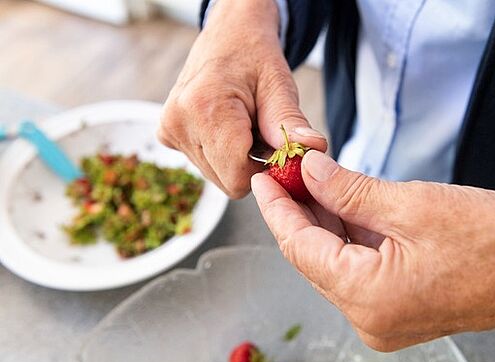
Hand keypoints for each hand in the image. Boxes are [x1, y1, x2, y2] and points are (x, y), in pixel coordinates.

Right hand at [158, 0, 326, 198]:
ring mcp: (169, 130)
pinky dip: (221, 153)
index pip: (238, 176)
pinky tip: (226, 127)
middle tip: (260, 131)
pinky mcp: (167, 134)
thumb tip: (313, 151)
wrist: (229, 34)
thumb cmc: (255, 57)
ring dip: (236, 159)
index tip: (277, 148)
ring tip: (243, 125)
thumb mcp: (279, 85)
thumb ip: (290, 123)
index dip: (264, 169)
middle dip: (251, 164)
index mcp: (205, 108)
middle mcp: (178, 122)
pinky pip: (204, 164)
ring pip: (217, 176)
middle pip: (227, 180)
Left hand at [252, 150, 494, 351]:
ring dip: (321, 221)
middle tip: (285, 171)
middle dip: (297, 211)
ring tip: (307, 180)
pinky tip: (336, 204)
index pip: (299, 248)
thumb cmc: (494, 239)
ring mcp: (382, 316)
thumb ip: (348, 190)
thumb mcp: (410, 203)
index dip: (277, 209)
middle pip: (313, 257)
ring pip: (333, 262)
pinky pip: (356, 269)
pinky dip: (345, 236)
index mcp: (369, 298)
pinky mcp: (395, 307)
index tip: (264, 177)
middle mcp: (369, 317)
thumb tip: (309, 172)